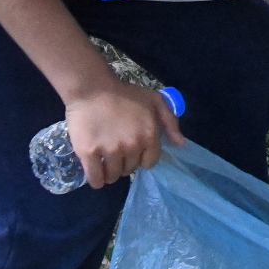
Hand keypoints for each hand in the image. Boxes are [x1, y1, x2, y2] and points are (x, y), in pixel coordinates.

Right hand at [64, 81, 185, 188]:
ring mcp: (110, 150)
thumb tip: (180, 144)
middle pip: (130, 169)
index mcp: (149, 135)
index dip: (141, 158)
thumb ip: (170, 122)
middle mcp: (131, 145)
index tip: (133, 151)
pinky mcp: (89, 153)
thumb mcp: (155, 100)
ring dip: (110, 173)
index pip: (149, 163)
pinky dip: (96, 180)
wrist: (92, 89)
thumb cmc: (124, 94)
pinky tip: (96, 173)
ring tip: (105, 161)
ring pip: (113, 176)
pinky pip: (95, 178)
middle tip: (116, 150)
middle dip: (124, 163)